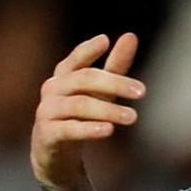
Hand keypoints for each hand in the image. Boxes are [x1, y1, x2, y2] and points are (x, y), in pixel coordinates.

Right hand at [30, 33, 145, 187]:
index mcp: (64, 76)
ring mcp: (47, 112)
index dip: (87, 50)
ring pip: (79, 105)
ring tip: (133, 116)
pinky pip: (69, 129)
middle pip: (84, 79)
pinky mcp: (47, 135)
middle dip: (115, 83)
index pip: (75, 59)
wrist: (55, 155)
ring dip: (108, 110)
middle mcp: (52, 90)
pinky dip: (90, 129)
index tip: (105, 41)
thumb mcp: (100, 91)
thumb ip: (115, 66)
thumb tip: (130, 35)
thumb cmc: (81, 115)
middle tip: (143, 92)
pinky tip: (109, 130)